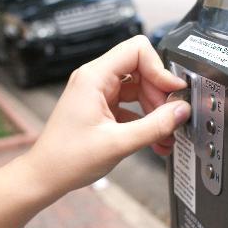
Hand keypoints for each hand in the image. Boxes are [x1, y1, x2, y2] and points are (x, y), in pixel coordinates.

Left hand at [25, 35, 190, 194]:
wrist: (45, 176)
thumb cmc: (67, 159)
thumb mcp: (118, 143)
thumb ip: (155, 126)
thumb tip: (181, 110)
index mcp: (94, 77)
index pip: (137, 50)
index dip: (160, 68)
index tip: (174, 90)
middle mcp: (95, 79)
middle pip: (141, 69)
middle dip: (159, 94)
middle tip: (170, 118)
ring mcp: (98, 93)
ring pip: (138, 87)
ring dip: (154, 109)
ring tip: (164, 134)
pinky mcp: (101, 107)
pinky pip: (131, 103)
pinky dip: (144, 119)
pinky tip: (153, 139)